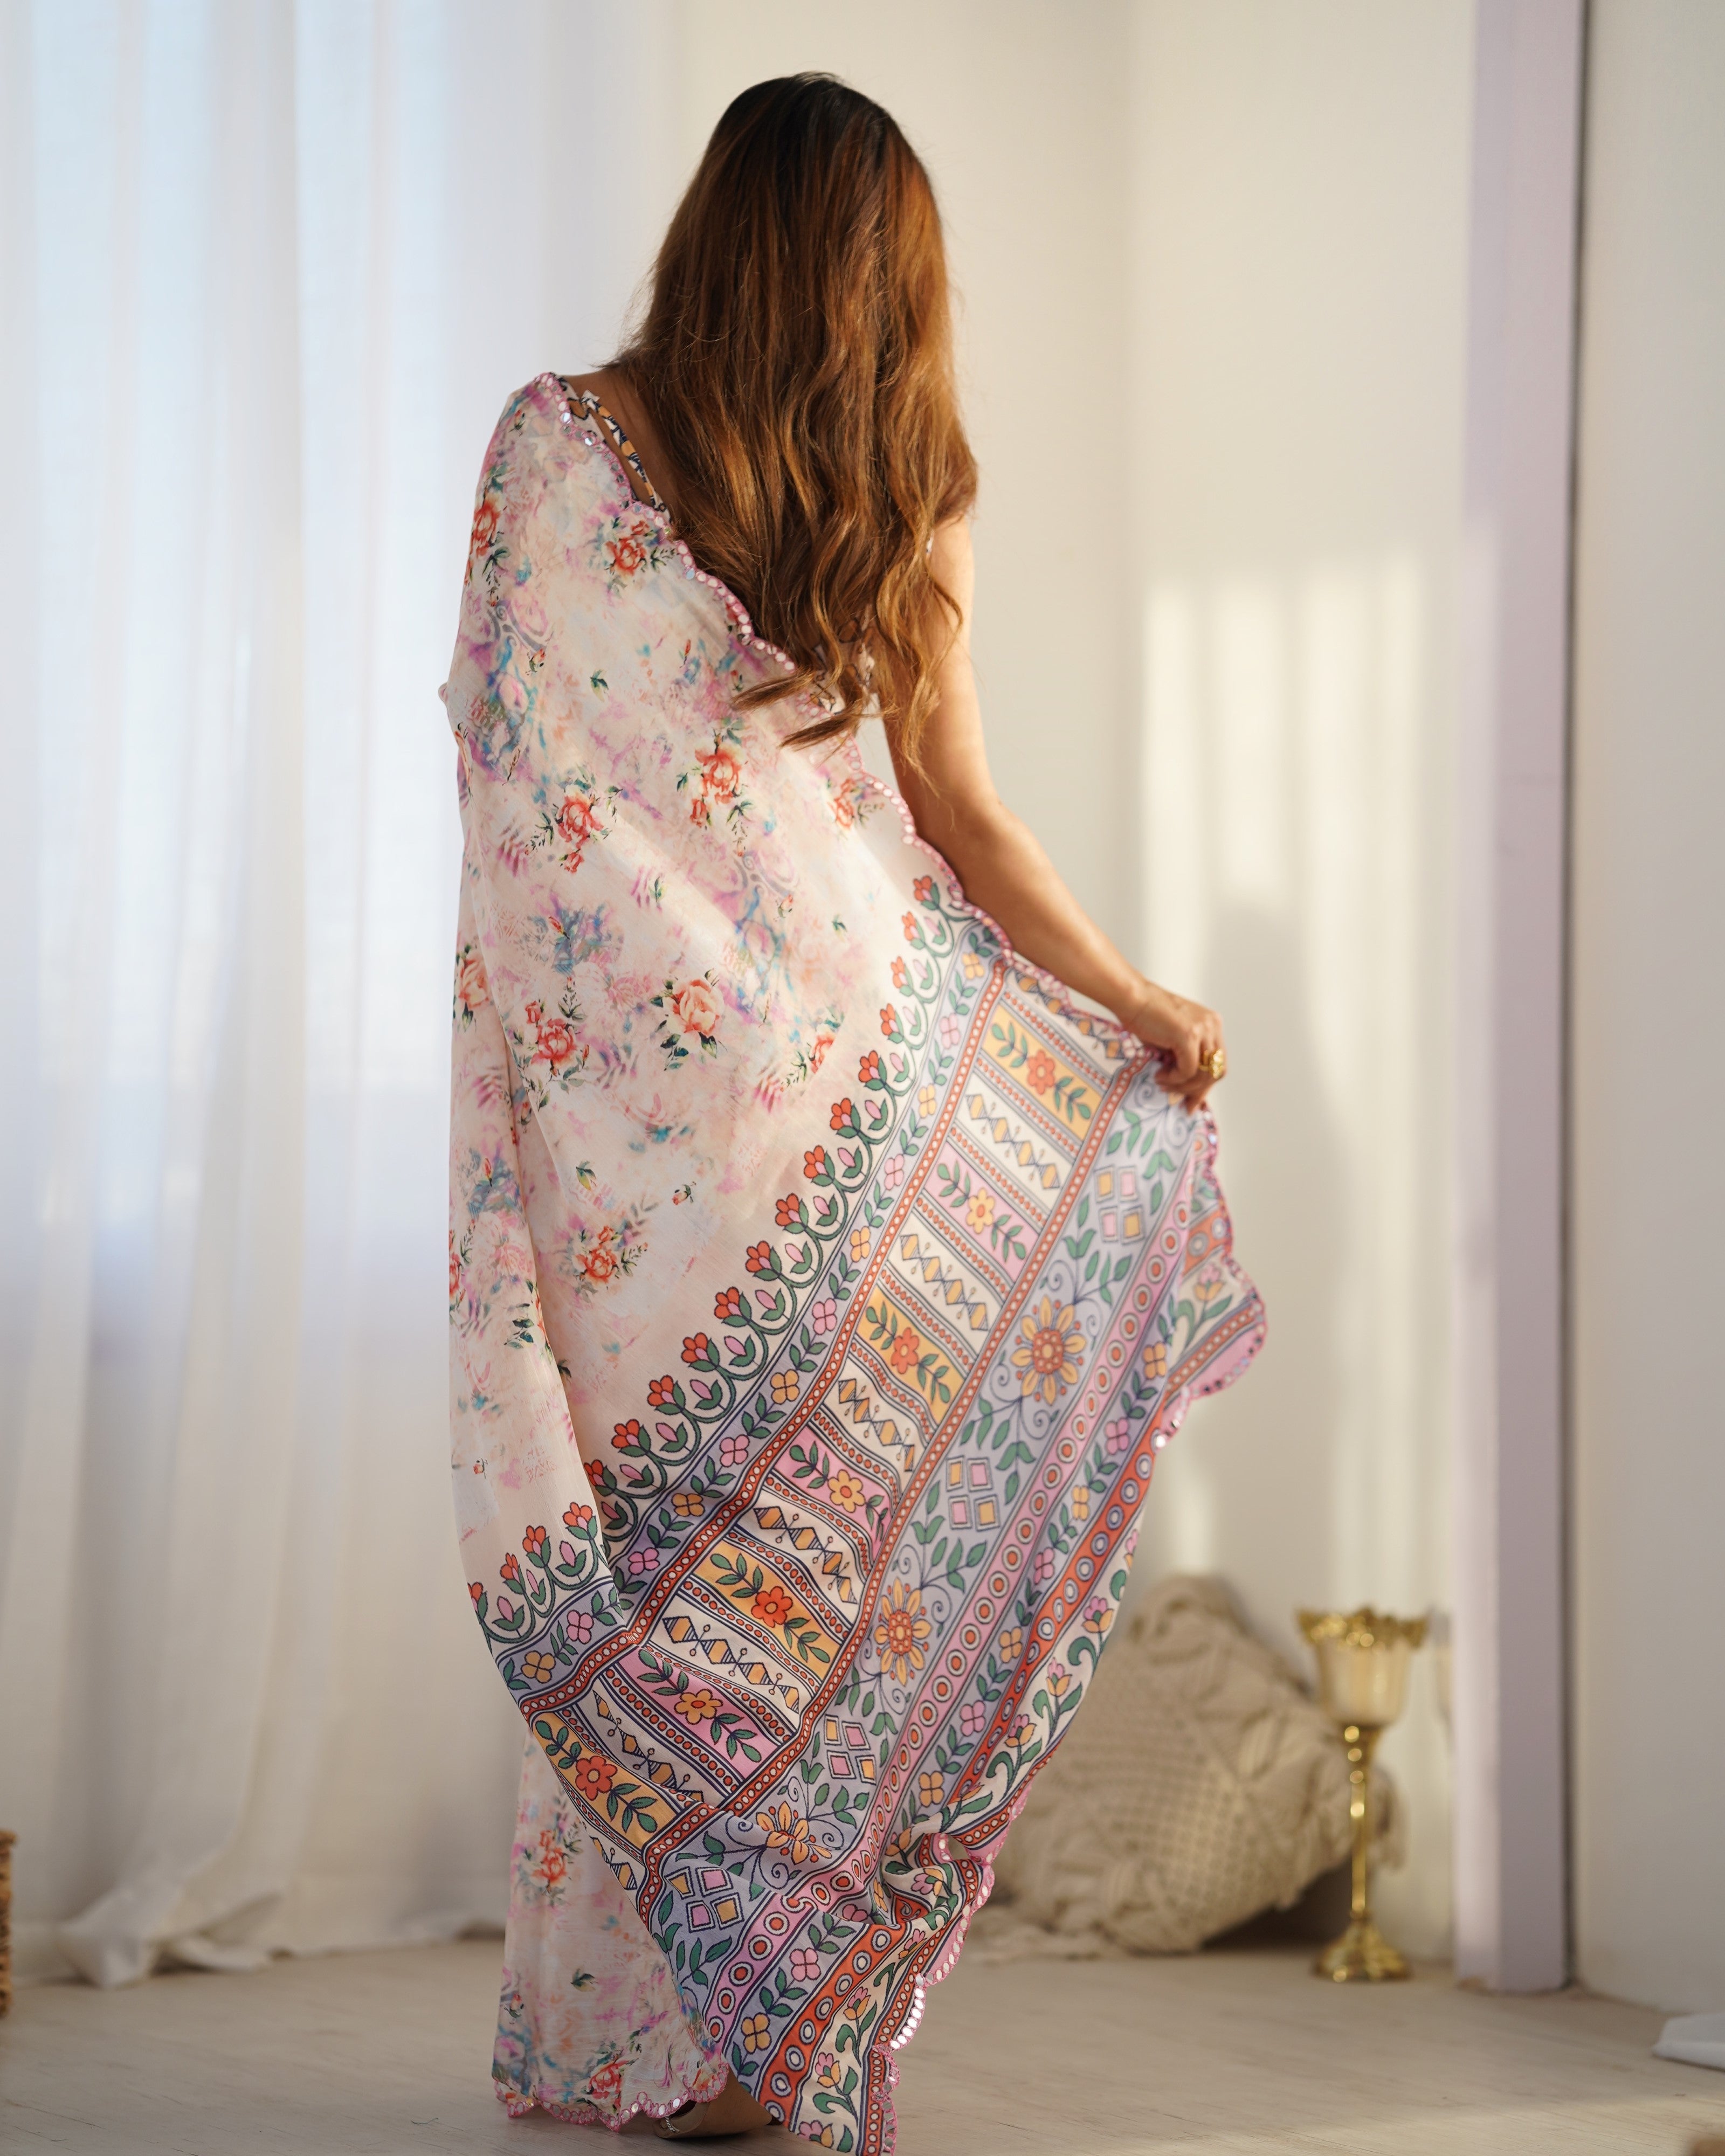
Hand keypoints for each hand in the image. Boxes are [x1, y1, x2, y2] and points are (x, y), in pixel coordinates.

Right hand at [1116, 978, 1226, 1111]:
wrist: (1131, 998)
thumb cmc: (1144, 1016)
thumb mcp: (1172, 1040)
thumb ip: (1183, 1058)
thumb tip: (1186, 1090)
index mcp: (1211, 1024)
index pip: (1218, 1062)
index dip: (1205, 1085)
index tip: (1192, 1101)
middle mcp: (1212, 1025)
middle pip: (1217, 1070)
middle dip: (1198, 1091)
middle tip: (1182, 1103)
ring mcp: (1203, 1029)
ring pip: (1204, 1073)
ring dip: (1183, 1086)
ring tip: (1163, 1084)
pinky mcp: (1189, 1035)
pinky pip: (1189, 1070)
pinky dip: (1175, 1078)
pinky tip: (1160, 1074)